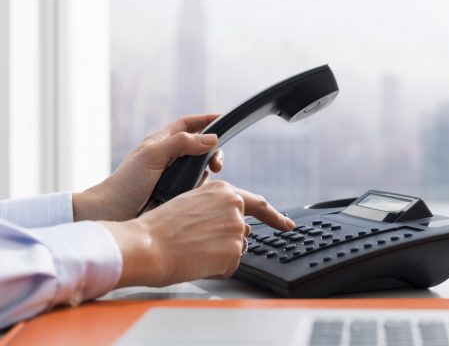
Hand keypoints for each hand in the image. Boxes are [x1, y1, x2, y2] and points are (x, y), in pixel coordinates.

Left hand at [73, 115, 224, 221]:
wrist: (111, 215)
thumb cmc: (125, 184)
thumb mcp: (153, 156)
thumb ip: (181, 143)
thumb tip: (211, 139)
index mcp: (160, 142)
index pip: (188, 124)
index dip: (205, 120)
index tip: (223, 118)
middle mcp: (168, 158)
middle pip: (199, 148)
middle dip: (211, 153)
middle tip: (216, 166)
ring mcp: (172, 178)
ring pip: (200, 170)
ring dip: (204, 176)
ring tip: (196, 186)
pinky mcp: (175, 196)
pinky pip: (195, 189)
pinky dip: (199, 191)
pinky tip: (193, 198)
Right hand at [101, 181, 295, 286]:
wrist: (148, 245)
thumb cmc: (161, 226)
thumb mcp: (191, 202)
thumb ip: (216, 207)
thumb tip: (229, 221)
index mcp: (225, 192)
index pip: (258, 205)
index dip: (275, 217)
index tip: (287, 224)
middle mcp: (236, 208)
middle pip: (243, 232)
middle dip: (228, 241)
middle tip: (200, 243)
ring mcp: (237, 231)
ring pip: (235, 250)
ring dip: (220, 254)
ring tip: (193, 248)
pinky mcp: (234, 253)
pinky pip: (229, 266)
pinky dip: (216, 268)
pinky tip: (197, 260)